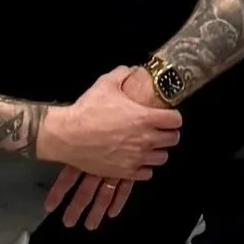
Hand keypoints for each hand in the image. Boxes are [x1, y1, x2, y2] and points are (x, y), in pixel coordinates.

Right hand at [35, 64, 181, 182]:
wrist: (67, 136)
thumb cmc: (87, 110)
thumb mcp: (105, 84)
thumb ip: (123, 74)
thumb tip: (133, 69)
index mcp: (145, 118)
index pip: (176, 120)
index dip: (173, 116)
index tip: (167, 115)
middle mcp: (145, 139)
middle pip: (173, 140)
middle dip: (168, 133)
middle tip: (159, 129)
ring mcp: (136, 158)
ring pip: (162, 158)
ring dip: (157, 150)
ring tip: (148, 145)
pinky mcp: (125, 172)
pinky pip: (147, 174)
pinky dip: (145, 167)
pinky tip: (137, 159)